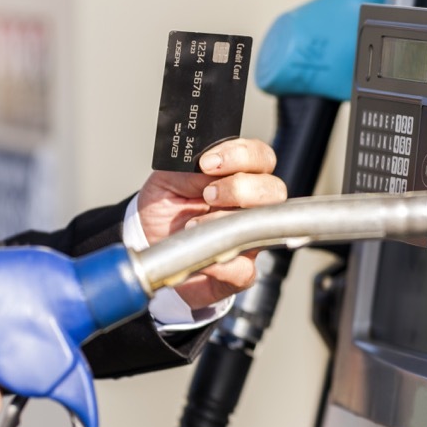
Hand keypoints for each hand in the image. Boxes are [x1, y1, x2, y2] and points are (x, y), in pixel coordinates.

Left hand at [137, 138, 286, 308]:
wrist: (152, 247)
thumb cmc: (165, 211)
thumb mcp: (166, 181)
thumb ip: (186, 168)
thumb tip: (203, 167)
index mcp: (238, 176)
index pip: (260, 157)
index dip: (240, 155)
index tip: (207, 163)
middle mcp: (251, 205)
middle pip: (274, 189)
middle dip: (240, 188)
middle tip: (208, 195)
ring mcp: (250, 238)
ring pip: (266, 224)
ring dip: (228, 221)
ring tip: (194, 224)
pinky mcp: (241, 271)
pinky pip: (245, 268)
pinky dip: (220, 264)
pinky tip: (201, 256)